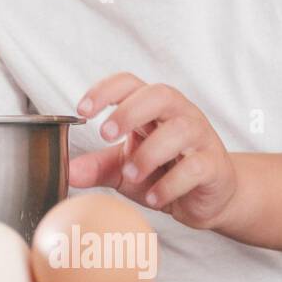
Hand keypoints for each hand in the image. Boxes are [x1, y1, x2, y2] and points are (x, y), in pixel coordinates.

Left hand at [68, 73, 236, 229]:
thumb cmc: (162, 173)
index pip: (129, 83)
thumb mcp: (122, 169)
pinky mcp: (214, 166)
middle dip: (129, 111)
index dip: (105, 90)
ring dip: (149, 153)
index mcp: (152, 108)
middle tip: (105, 134)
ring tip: (131, 173)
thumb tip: (68, 171)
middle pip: (159, 95)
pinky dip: (171, 184)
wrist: (206, 199)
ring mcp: (200, 137)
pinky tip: (154, 197)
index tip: (82, 111)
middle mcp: (178, 114)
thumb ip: (96, 167)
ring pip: (180, 129)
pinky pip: (195, 167)